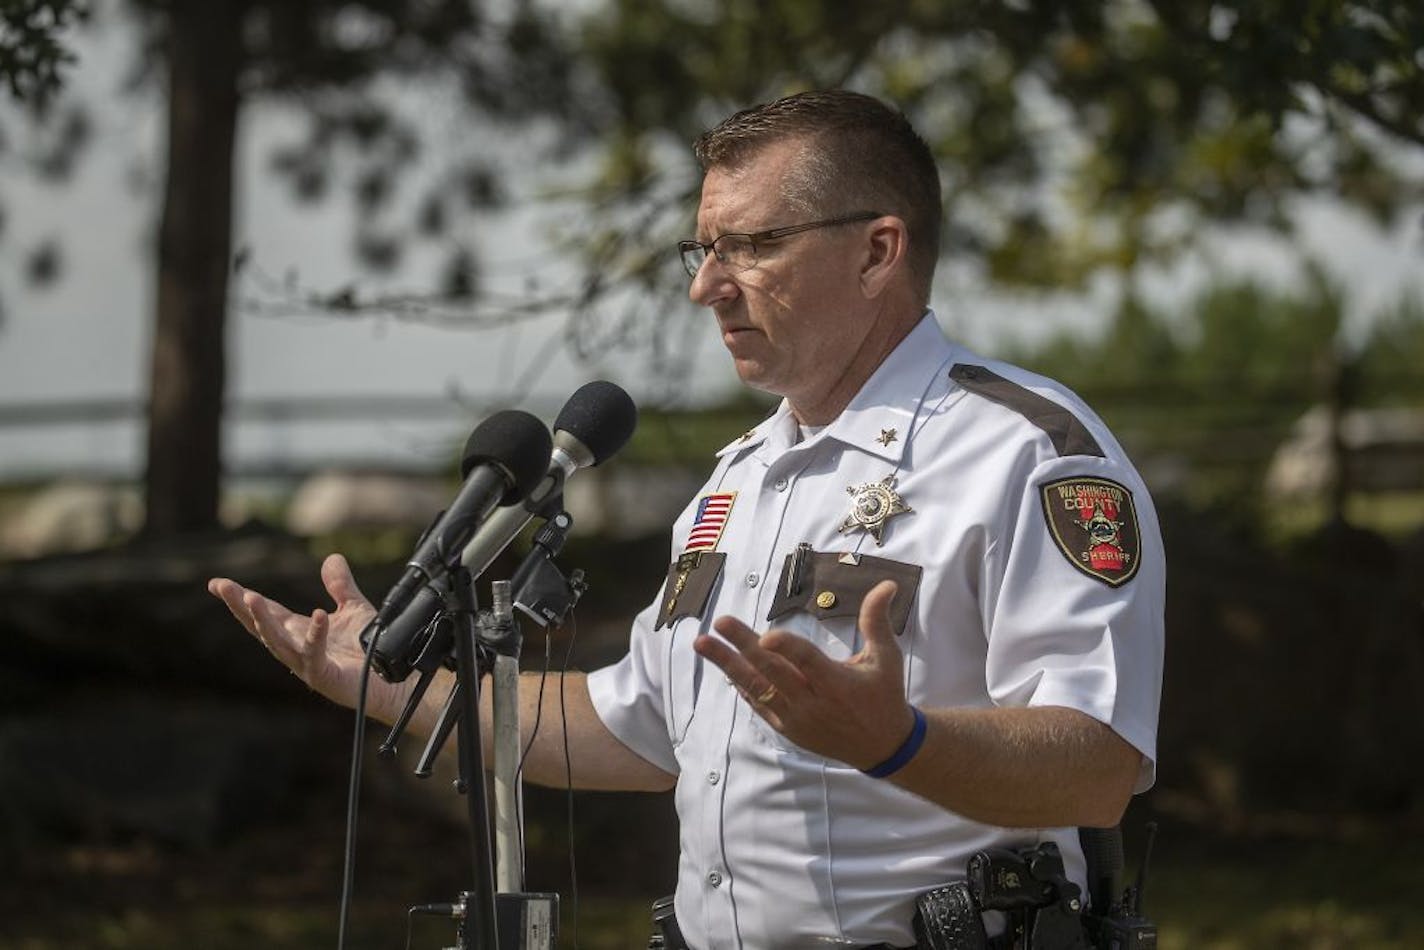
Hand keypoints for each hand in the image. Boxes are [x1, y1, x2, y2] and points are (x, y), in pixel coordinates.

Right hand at [208, 553, 407, 718]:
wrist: (393, 680)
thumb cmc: (369, 650)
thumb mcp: (353, 609)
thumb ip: (340, 586)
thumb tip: (331, 557)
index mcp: (299, 633)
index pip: (266, 612)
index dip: (242, 598)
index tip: (218, 583)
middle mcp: (297, 649)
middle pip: (261, 627)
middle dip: (241, 607)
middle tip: (222, 587)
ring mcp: (307, 665)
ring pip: (277, 643)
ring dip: (263, 621)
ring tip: (251, 598)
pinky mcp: (325, 677)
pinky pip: (316, 655)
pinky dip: (316, 635)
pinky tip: (318, 616)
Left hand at [694, 579, 914, 769]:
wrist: (882, 747)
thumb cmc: (884, 696)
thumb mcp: (887, 658)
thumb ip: (877, 620)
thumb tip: (887, 584)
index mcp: (837, 682)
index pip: (808, 661)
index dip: (787, 648)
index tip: (766, 635)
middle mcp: (813, 702)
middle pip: (772, 671)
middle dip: (742, 646)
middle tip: (719, 623)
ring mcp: (796, 718)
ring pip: (757, 688)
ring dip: (728, 665)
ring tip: (703, 644)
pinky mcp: (788, 728)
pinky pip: (759, 704)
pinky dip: (742, 685)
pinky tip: (725, 667)